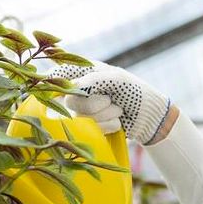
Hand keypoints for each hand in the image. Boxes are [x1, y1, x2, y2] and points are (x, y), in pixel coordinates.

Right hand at [48, 61, 170, 142]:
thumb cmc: (132, 89)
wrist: (148, 115)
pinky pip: (90, 131)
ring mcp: (79, 112)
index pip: (55, 74)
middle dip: (95, 104)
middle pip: (70, 103)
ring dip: (105, 116)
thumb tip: (74, 88)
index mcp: (79, 72)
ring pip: (80, 119)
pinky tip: (116, 122)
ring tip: (118, 110)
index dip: (54, 82)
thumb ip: (93, 80)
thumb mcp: (115, 78)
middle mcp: (74, 92)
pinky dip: (108, 126)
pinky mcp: (87, 128)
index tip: (72, 90)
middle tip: (110, 100)